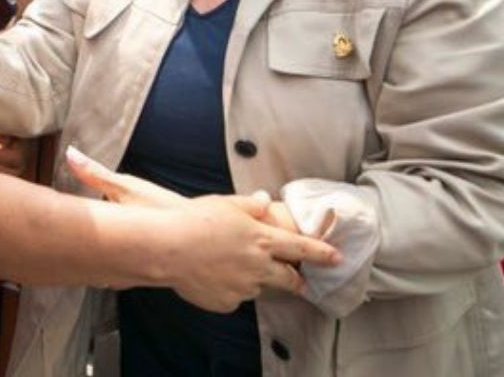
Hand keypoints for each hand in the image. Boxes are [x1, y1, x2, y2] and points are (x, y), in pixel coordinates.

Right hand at [65, 146, 340, 313]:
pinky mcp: (226, 302)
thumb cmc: (195, 220)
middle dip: (297, 280)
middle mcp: (258, 266)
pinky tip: (210, 275)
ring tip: (226, 265)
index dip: (322, 253)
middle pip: (287, 278)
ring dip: (252, 278)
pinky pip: (233, 296)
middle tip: (301, 283)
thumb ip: (250, 205)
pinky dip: (228, 288)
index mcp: (262, 239)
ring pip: (256, 286)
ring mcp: (243, 287)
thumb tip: (264, 201)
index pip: (301, 247)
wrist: (167, 248)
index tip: (337, 258)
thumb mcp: (226, 204)